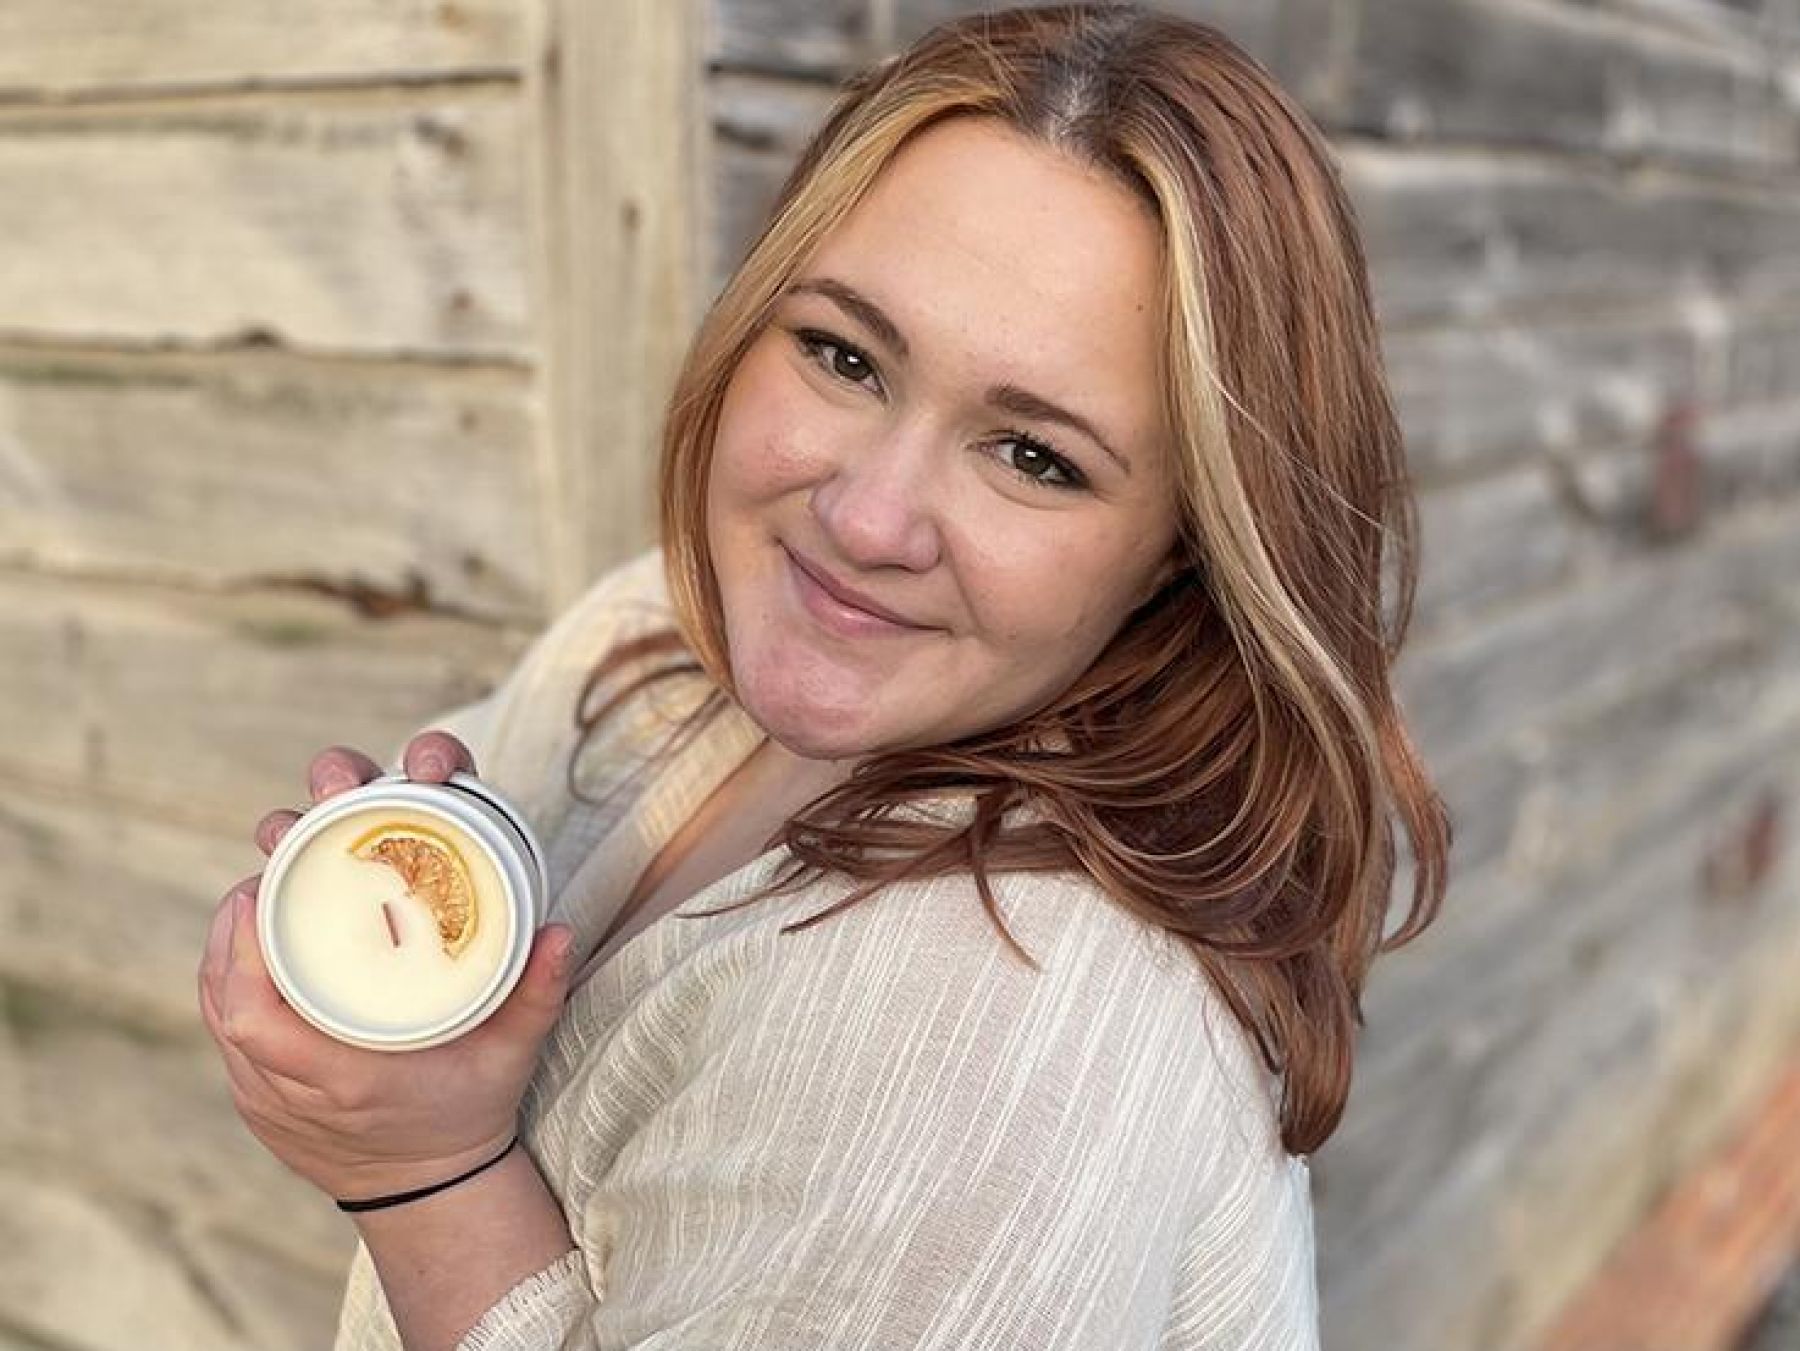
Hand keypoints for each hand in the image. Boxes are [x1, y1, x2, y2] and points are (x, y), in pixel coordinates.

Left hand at [197, 731, 574, 1202]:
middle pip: (224, 1006)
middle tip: (262, 877)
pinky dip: (228, 986)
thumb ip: (538, 993)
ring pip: (215, 1017)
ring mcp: (267, 1104)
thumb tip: (559, 930)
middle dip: (231, 934)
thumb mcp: (513, 1055)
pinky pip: (225, 1035)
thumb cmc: (472, 1112)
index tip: (257, 892)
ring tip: (254, 899)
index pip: (254, 1017)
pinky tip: (250, 947)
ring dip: (224, 956)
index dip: (240, 953)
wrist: (434, 1190)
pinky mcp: (257, 1105)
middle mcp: (293, 1096)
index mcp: (346, 1080)